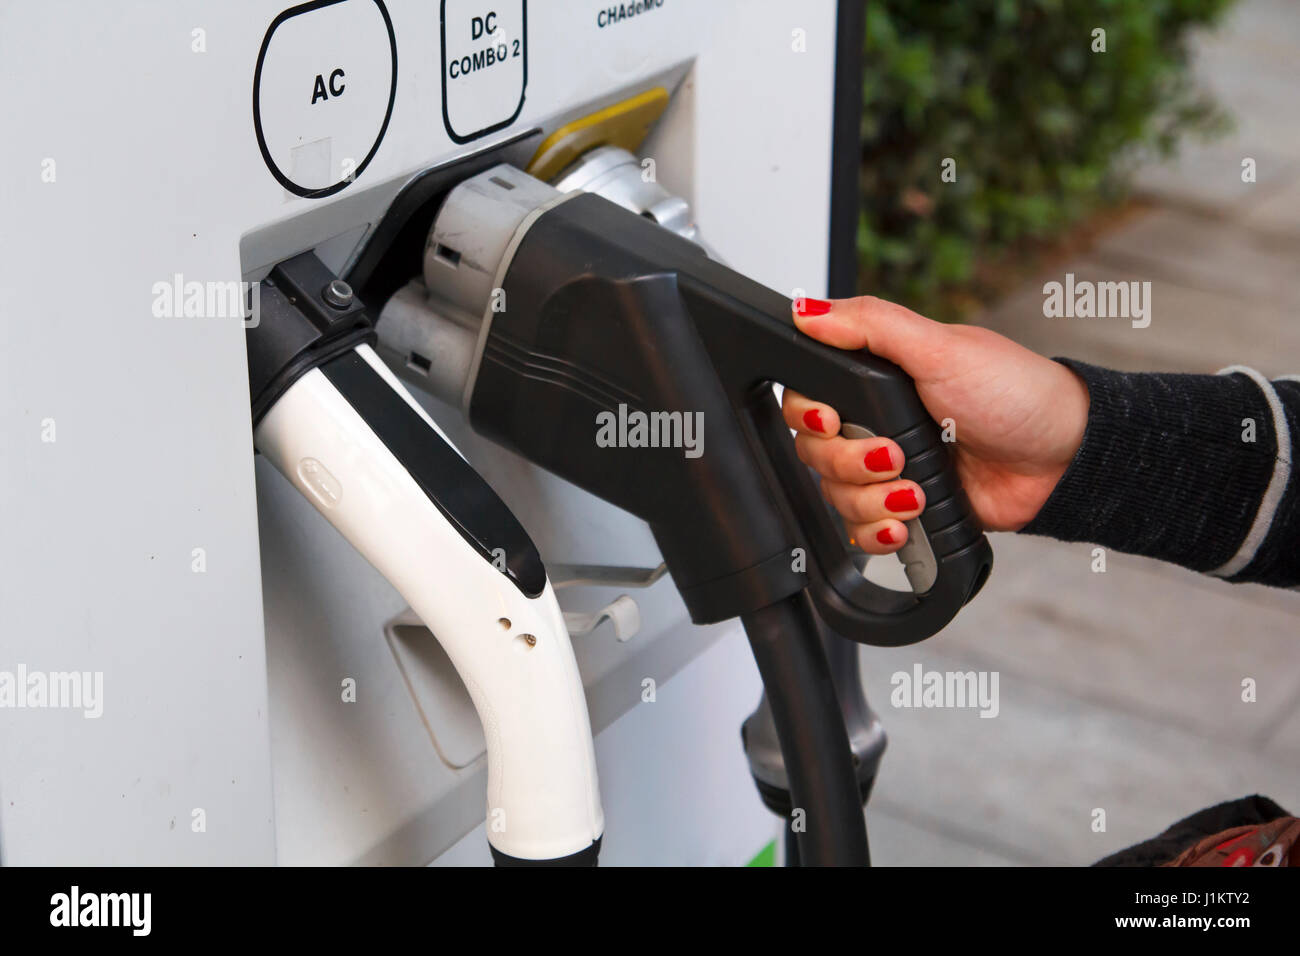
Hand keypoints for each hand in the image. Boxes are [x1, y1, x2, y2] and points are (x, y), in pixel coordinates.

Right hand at [783, 296, 1088, 552]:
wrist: (1061, 459)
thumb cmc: (1015, 394)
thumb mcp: (941, 347)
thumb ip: (870, 324)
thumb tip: (807, 311)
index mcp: (875, 379)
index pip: (805, 398)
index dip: (808, 416)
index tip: (833, 421)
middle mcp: (875, 423)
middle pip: (814, 453)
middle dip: (851, 463)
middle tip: (895, 455)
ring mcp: (888, 469)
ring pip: (836, 495)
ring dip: (872, 500)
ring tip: (917, 491)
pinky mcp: (904, 509)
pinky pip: (862, 532)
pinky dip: (878, 532)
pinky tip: (905, 521)